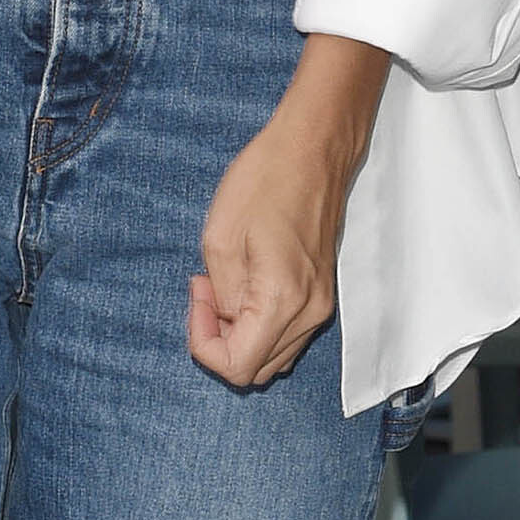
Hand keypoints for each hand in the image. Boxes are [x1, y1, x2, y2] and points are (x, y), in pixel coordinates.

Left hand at [188, 40, 389, 388]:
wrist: (314, 149)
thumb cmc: (265, 181)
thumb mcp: (220, 239)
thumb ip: (221, 295)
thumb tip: (225, 318)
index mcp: (281, 302)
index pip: (237, 367)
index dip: (203, 344)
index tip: (195, 298)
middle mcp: (309, 313)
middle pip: (256, 370)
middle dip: (219, 342)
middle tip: (204, 292)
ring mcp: (321, 306)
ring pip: (273, 356)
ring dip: (239, 335)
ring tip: (221, 287)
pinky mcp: (323, 294)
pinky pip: (287, 334)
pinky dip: (259, 325)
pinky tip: (244, 285)